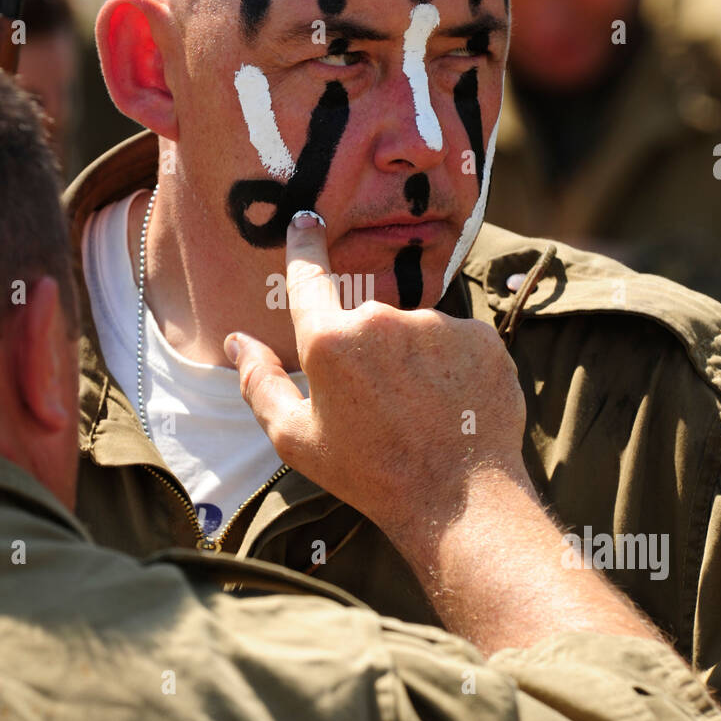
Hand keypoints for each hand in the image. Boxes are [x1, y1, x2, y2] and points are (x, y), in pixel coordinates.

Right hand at [224, 213, 530, 552]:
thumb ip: (258, 383)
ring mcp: (438, 325)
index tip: (306, 220)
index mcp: (330, 341)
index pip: (309, 274)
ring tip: (422, 414)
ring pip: (415, 332)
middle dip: (369, 352)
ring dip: (413, 361)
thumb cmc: (370, 474)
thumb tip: (237, 342)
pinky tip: (453, 408)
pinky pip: (458, 341)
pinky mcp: (482, 337)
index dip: (305, 244)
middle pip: (367, 319)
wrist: (460, 500)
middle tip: (381, 408)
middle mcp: (383, 319)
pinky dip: (453, 368)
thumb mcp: (296, 439)